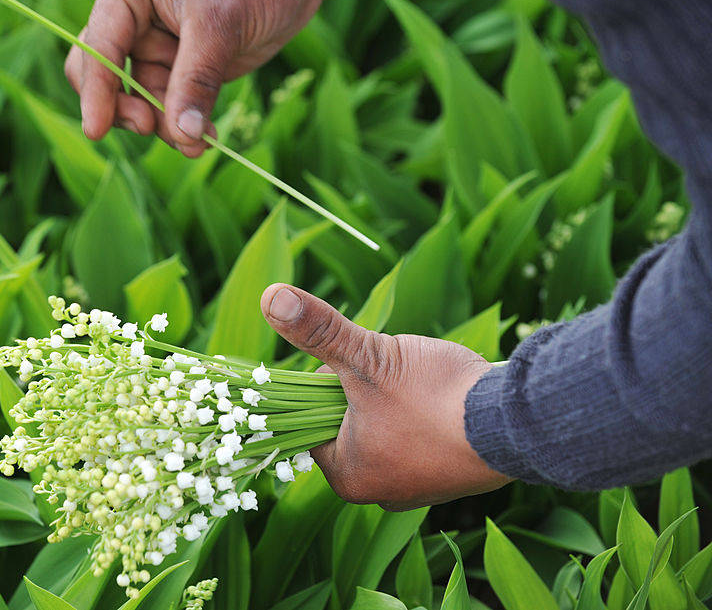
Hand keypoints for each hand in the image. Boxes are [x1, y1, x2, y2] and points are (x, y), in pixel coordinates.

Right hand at [65, 0, 367, 156]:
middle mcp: (133, 16)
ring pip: (142, 98)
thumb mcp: (223, 24)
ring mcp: (157, 42)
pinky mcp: (183, 64)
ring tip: (201, 144)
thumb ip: (196, 80)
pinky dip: (187, 124)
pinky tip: (207, 138)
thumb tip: (183, 134)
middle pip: (107, 76)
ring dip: (167, 125)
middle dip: (129, 108)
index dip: (97, 90)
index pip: (99, 45)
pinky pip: (171, 104)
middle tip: (154, 129)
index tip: (96, 131)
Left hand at [261, 283, 512, 509]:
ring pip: (388, 425)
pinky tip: (446, 398)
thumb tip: (270, 297)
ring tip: (424, 385)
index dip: (331, 383)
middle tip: (394, 374)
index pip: (312, 420)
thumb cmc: (436, 396)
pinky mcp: (452, 476)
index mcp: (347, 477)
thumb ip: (319, 330)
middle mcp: (380, 493)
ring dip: (399, 397)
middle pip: (349, 422)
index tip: (358, 366)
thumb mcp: (368, 358)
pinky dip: (429, 412)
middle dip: (367, 389)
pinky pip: (423, 435)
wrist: (520, 421)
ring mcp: (420, 488)